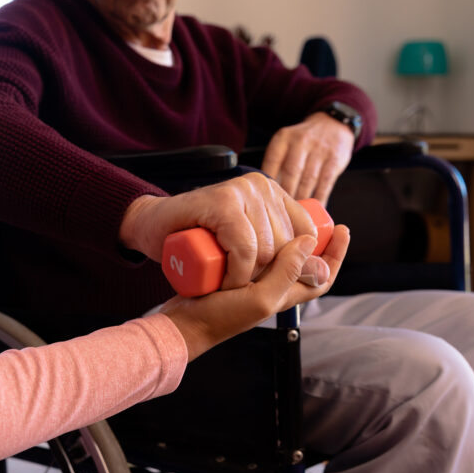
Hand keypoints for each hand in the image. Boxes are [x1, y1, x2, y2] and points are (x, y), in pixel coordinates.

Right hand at [119, 173, 316, 289]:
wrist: (153, 235)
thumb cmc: (199, 252)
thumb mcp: (250, 266)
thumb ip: (288, 268)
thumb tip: (320, 259)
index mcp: (274, 203)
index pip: (311, 233)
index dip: (318, 255)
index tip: (315, 254)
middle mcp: (263, 192)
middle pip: (291, 247)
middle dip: (266, 276)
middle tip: (237, 279)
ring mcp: (244, 194)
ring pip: (269, 250)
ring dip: (246, 279)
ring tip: (224, 278)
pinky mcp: (224, 202)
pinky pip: (245, 248)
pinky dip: (236, 272)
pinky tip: (224, 280)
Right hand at [162, 227, 349, 359]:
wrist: (179, 322)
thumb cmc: (218, 318)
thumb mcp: (260, 299)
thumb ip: (286, 273)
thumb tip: (309, 241)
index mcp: (284, 294)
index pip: (320, 275)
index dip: (334, 254)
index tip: (342, 229)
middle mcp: (271, 285)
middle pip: (299, 258)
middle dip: (306, 239)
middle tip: (307, 215)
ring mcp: (251, 277)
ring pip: (275, 250)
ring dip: (279, 235)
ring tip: (279, 218)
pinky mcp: (231, 267)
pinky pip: (250, 248)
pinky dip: (253, 236)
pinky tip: (249, 224)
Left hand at [261, 111, 354, 204]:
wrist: (333, 124)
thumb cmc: (304, 141)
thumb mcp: (287, 142)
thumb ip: (277, 163)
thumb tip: (267, 191)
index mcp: (284, 138)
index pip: (272, 161)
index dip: (268, 182)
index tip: (266, 198)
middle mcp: (301, 142)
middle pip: (291, 173)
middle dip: (285, 195)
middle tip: (280, 212)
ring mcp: (319, 150)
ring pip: (308, 180)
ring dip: (301, 199)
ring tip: (295, 215)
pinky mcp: (335, 160)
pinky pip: (325, 184)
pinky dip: (320, 200)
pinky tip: (315, 211)